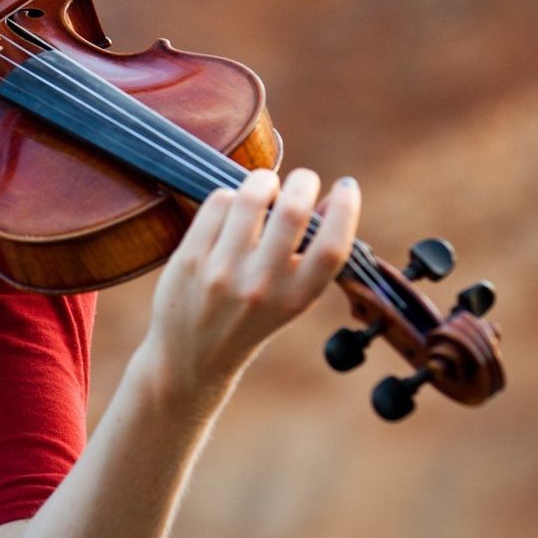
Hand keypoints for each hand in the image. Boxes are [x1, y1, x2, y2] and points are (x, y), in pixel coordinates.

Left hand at [137, 168, 360, 405]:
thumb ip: (313, 252)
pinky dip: (231, 196)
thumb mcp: (290, 297)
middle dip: (303, 181)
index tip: (347, 186)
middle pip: (293, 211)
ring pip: (250, 197)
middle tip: (302, 180)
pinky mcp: (191, 258)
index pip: (332, 247)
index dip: (346, 208)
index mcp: (296, 299)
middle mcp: (261, 286)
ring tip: (265, 185)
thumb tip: (337, 197)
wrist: (191, 358)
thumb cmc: (251, 319)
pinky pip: (218, 203)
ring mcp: (223, 271)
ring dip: (264, 180)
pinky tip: (233, 207)